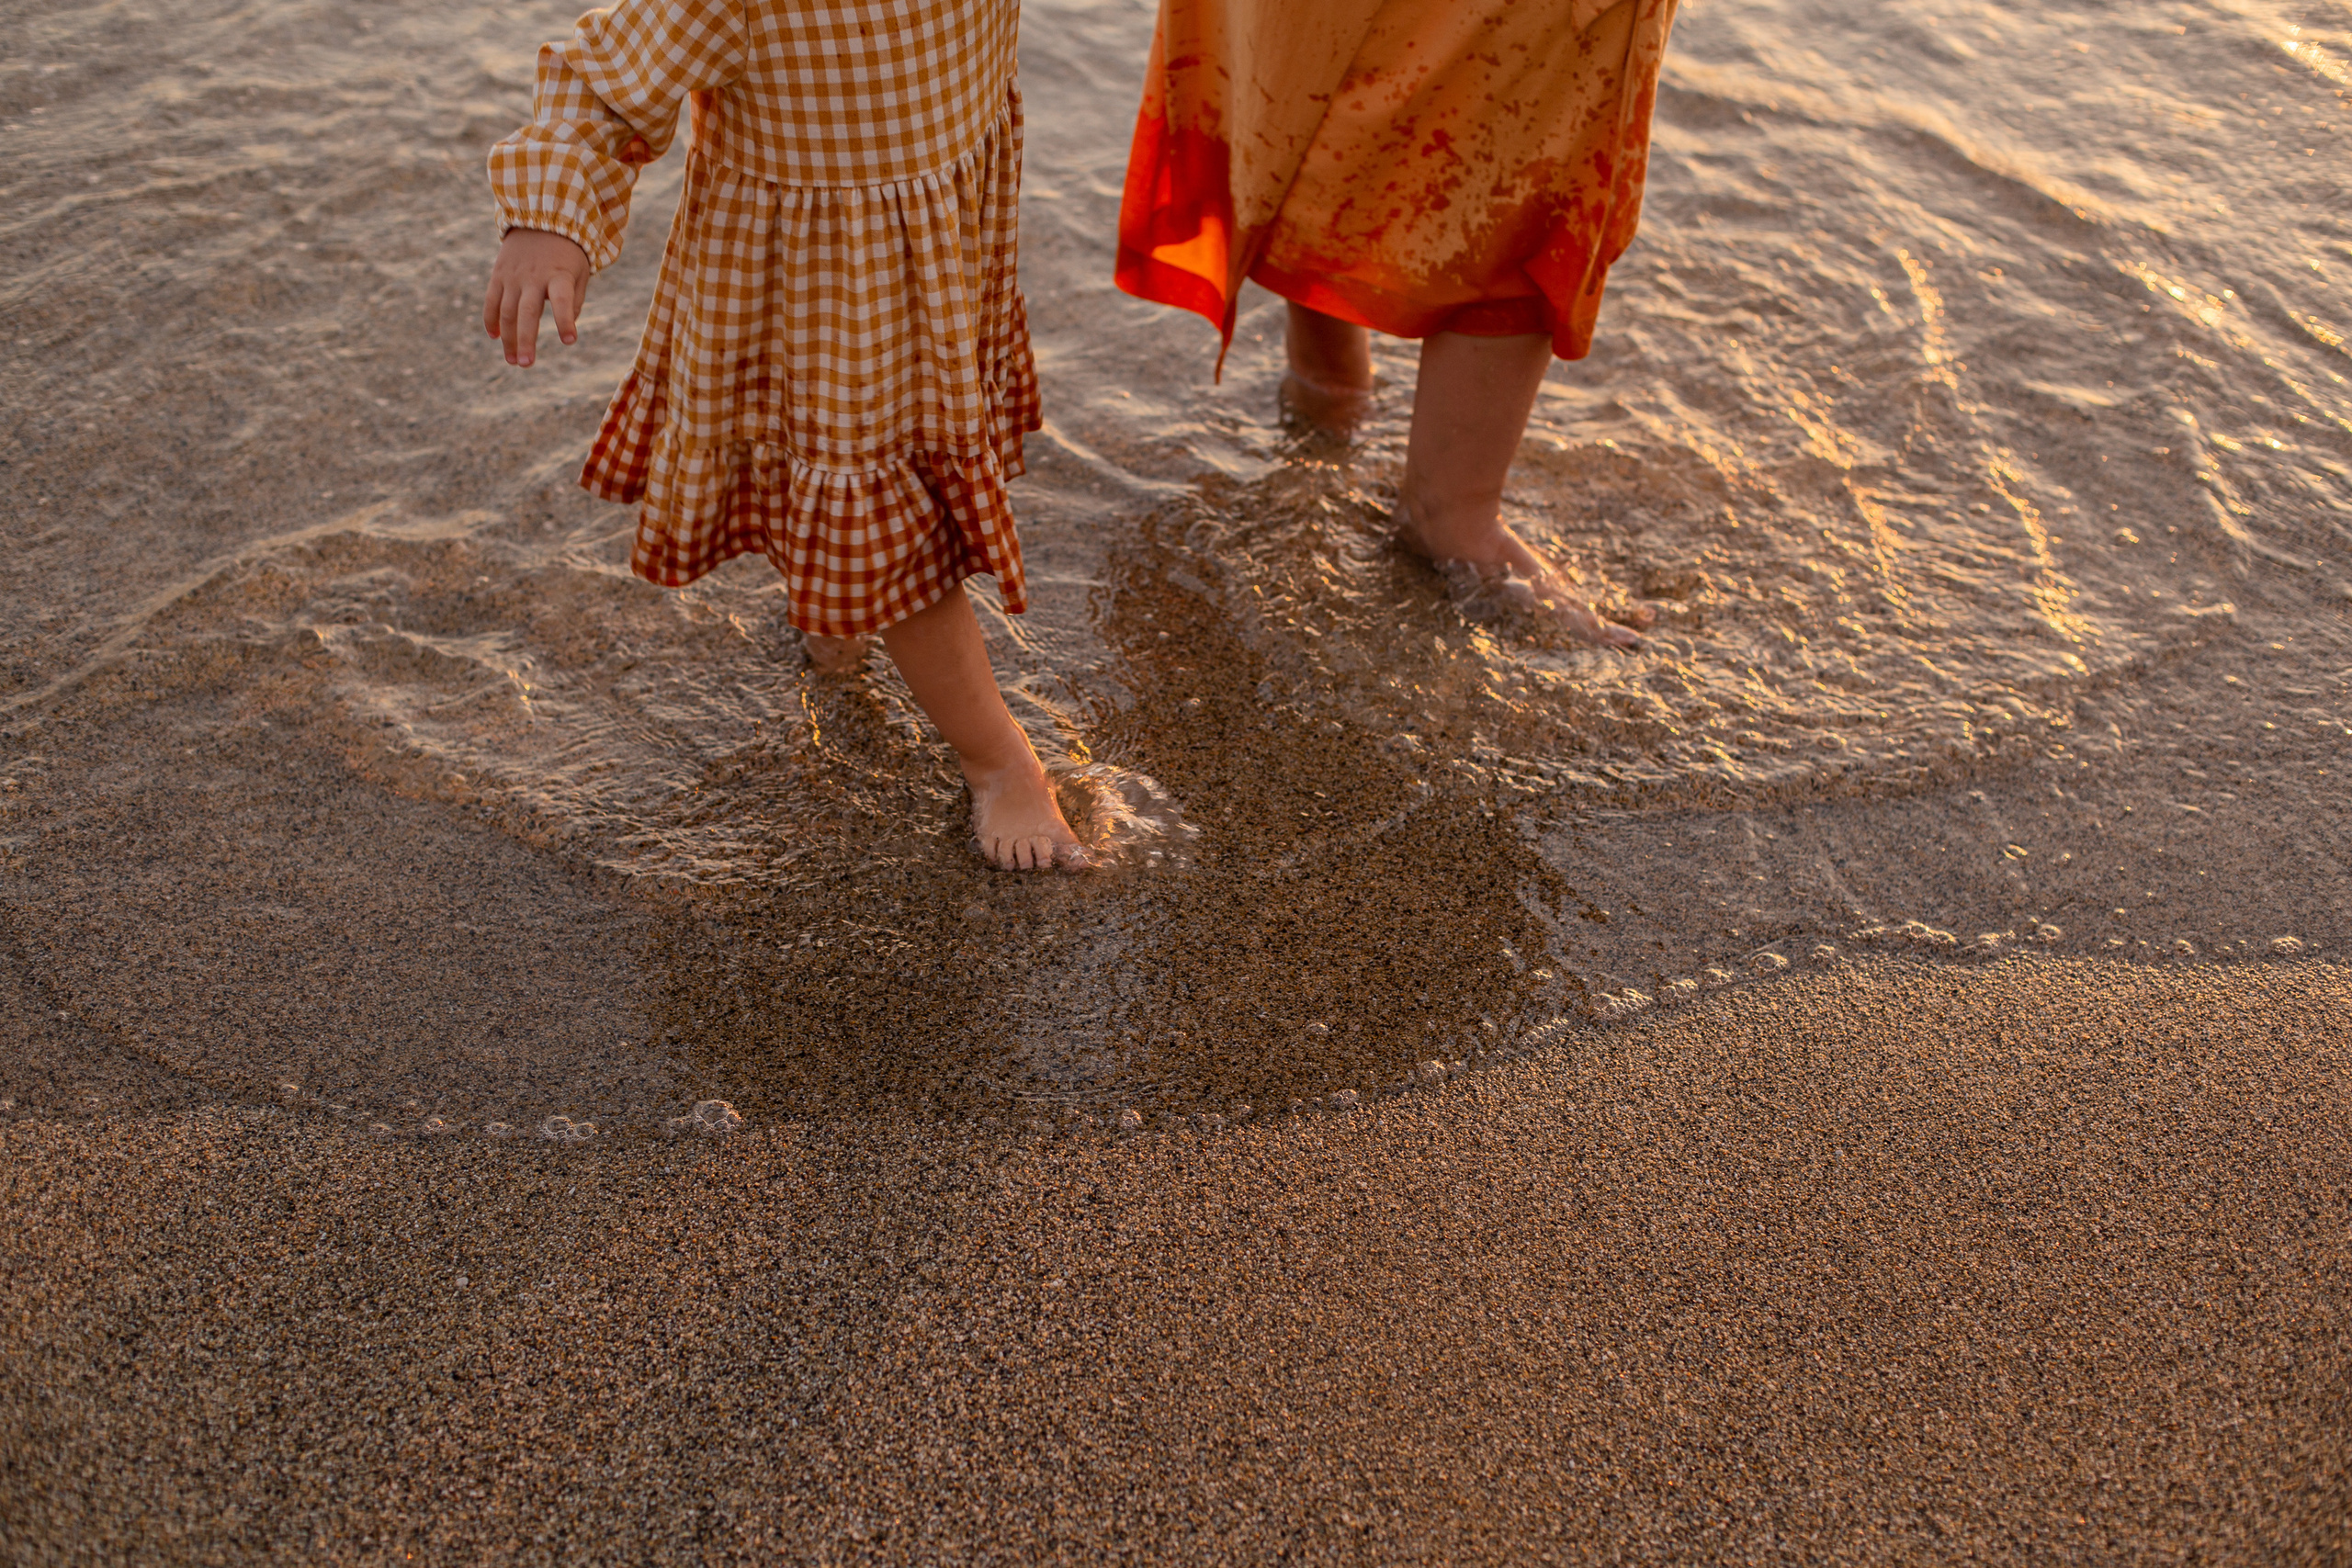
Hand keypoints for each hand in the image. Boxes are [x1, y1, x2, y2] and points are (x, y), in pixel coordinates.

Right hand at [482, 229, 591, 366]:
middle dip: (526, 340)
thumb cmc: (567, 252)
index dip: (565, 320)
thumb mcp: (580, 272)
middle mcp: (534, 277)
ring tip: (514, 361)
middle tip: (526, 364)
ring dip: (508, 338)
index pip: (563, 301)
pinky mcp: (499, 274)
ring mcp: (513, 276)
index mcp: (559, 276)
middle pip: (527, 313)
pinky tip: (495, 337)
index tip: (570, 340)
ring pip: (506, 311)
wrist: (540, 218)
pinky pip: (491, 300)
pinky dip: (491, 320)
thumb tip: (566, 325)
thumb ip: (575, 300)